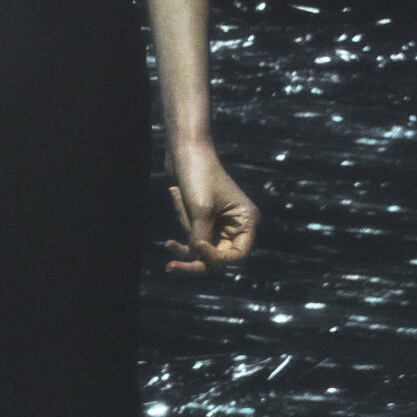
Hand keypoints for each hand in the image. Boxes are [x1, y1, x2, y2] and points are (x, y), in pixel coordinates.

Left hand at [162, 142, 257, 277]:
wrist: (186, 148)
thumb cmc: (198, 175)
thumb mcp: (200, 212)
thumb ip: (200, 240)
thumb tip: (197, 261)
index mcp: (246, 221)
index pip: (236, 256)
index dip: (216, 258)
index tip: (198, 247)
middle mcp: (236, 224)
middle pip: (217, 257)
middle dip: (193, 260)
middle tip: (170, 267)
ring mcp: (220, 222)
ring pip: (200, 247)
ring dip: (184, 236)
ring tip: (171, 226)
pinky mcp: (205, 218)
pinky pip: (191, 233)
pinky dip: (181, 220)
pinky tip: (175, 192)